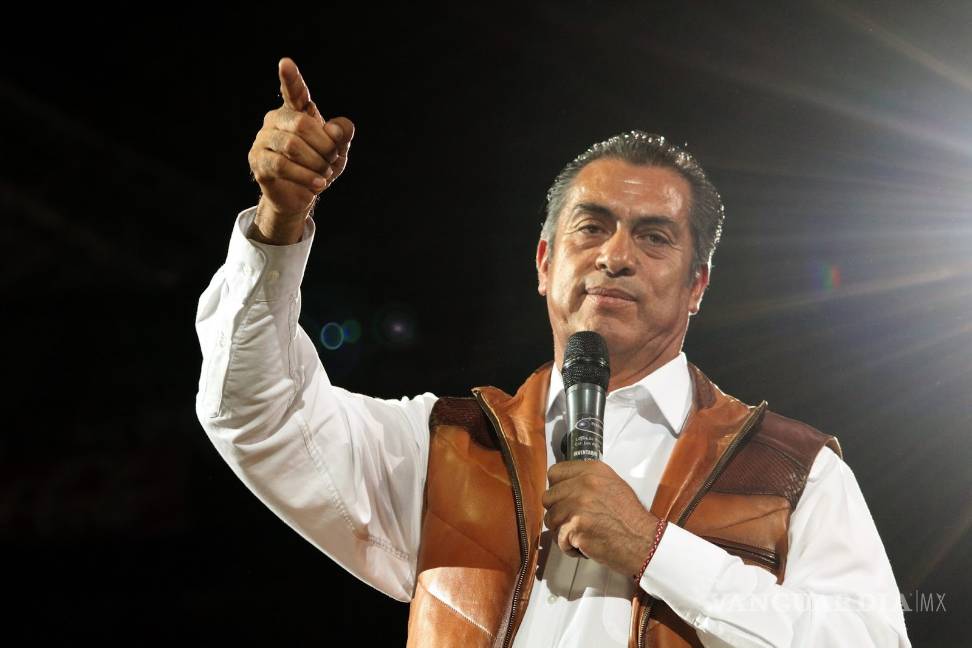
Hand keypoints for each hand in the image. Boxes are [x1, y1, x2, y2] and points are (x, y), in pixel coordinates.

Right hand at [247, 57, 354, 244]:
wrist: (302, 195)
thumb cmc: (319, 166)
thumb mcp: (338, 151)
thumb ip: (342, 135)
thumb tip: (336, 128)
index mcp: (296, 111)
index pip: (294, 91)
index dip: (291, 78)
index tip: (285, 63)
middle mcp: (276, 119)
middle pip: (302, 124)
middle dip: (324, 147)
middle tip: (331, 161)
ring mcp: (263, 139)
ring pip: (292, 146)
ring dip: (316, 163)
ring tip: (324, 174)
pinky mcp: (258, 160)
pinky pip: (282, 165)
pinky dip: (305, 176)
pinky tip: (318, 184)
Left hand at [542, 460, 659, 578]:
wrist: (643, 541)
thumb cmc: (630, 517)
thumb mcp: (613, 485)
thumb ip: (587, 480)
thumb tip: (565, 485)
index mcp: (592, 470)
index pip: (554, 473)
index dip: (557, 488)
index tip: (563, 498)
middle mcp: (583, 484)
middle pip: (548, 497)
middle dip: (558, 511)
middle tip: (573, 520)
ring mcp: (577, 505)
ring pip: (550, 519)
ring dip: (562, 530)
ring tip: (581, 534)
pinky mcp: (575, 527)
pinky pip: (558, 538)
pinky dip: (569, 546)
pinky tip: (584, 545)